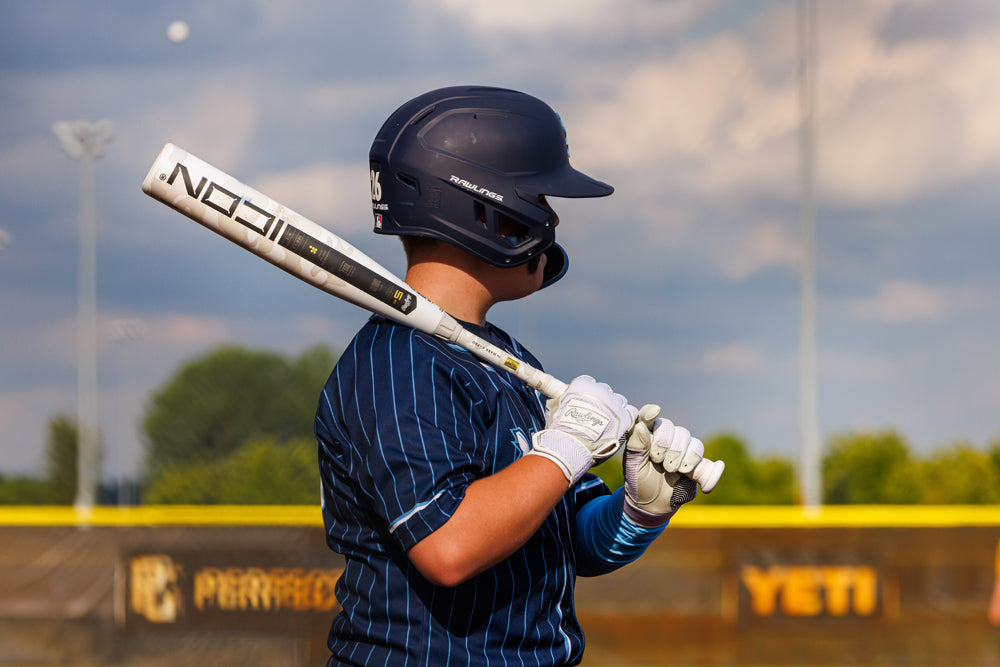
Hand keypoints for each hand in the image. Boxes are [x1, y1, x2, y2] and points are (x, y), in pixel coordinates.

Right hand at [530, 375, 637, 483]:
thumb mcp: (554, 408)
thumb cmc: (559, 429)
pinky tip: (619, 425)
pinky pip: (630, 411)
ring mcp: (614, 403)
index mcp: (583, 384)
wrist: (571, 445)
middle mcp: (600, 390)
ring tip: (606, 423)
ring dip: (614, 409)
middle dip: (601, 401)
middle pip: (604, 391)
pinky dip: (626, 417)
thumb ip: (561, 399)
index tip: (584, 403)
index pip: (588, 382)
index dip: (587, 394)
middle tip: (595, 416)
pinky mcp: (624, 417)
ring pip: (618, 401)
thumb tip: (559, 398)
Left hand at [623, 404, 700, 526]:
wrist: (653, 503)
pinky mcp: (695, 461)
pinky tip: (688, 473)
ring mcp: (681, 448)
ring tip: (671, 470)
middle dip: (666, 446)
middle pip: (673, 428)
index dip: (651, 413)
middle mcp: (665, 437)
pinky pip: (703, 456)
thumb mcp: (633, 465)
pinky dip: (697, 464)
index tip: (654, 411)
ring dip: (681, 456)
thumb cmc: (639, 480)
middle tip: (657, 461)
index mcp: (646, 435)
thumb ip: (636, 446)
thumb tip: (641, 426)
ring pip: (690, 440)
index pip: (648, 417)